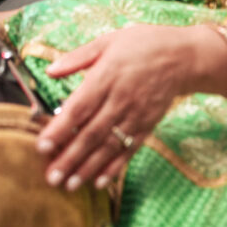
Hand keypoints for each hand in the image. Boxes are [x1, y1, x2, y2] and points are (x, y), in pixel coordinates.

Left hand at [35, 25, 193, 191]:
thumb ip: (78, 57)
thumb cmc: (143, 44)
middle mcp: (120, 100)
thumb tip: (50, 70)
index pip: (79, 108)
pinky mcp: (147, 125)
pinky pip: (129, 149)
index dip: (60, 129)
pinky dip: (114, 167)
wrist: (184, 57)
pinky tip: (100, 181)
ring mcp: (135, 115)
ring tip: (69, 185)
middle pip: (91, 134)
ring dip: (87, 168)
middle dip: (69, 158)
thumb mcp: (108, 41)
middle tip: (51, 178)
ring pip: (108, 146)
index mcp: (106, 76)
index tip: (42, 146)